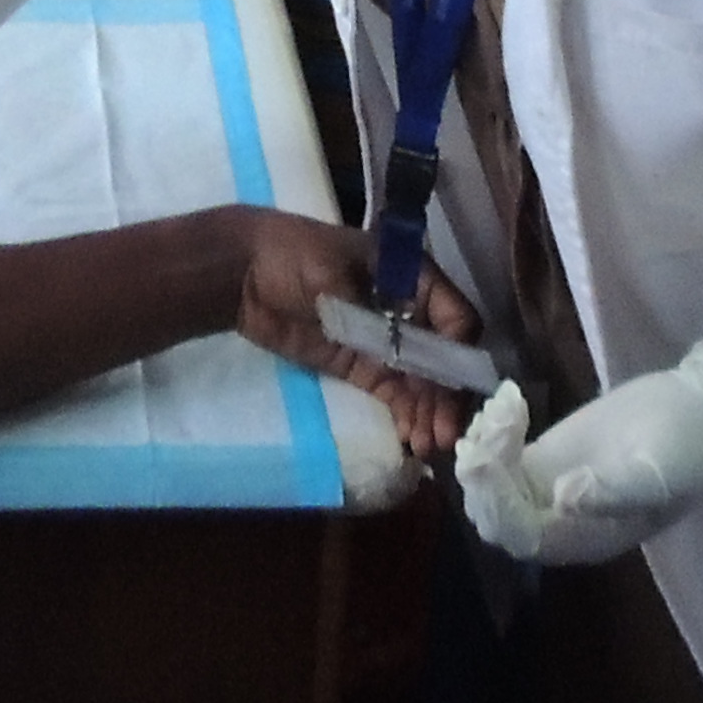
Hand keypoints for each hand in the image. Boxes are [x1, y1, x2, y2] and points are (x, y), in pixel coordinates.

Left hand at [231, 219, 485, 454]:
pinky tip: (411, 440)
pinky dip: (406, 416)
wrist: (243, 275)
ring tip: (428, 446)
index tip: (453, 387)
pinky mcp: (362, 367)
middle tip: (445, 434)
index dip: (459, 354)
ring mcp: (386, 343)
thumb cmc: (293, 256)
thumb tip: (403, 345)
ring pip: (422, 383)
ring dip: (429, 413)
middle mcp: (409, 312)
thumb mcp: (333, 271)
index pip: (454, 318)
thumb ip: (371, 310)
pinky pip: (394, 395)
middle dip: (447, 395)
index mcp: (413, 277)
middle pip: (443, 358)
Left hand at [455, 340, 702, 565]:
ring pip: (492, 486)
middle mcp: (562, 523)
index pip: (524, 537)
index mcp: (588, 540)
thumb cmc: (689, 448)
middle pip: (497, 517)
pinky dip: (493, 432)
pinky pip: (501, 458)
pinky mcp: (547, 455)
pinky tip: (509, 399)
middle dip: (483, 477)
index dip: (499, 504)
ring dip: (484, 450)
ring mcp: (551, 488)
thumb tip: (560, 500)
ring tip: (507, 406)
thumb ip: (613, 491)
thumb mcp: (659, 472)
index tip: (491, 458)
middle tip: (497, 423)